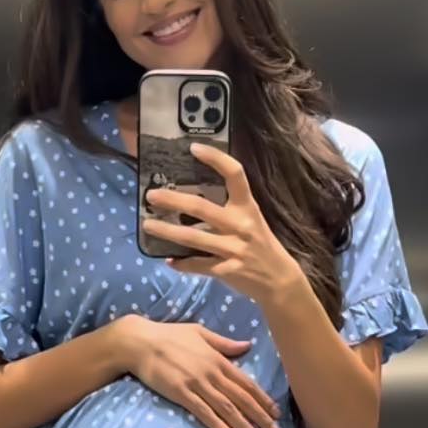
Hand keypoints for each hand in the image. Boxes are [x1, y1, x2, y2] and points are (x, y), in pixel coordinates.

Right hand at [116, 317, 281, 427]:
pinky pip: (202, 412)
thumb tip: (247, 345)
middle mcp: (212, 373)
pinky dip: (217, 424)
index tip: (277, 413)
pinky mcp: (180, 393)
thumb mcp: (200, 332)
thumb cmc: (169, 335)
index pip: (247, 383)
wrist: (140, 341)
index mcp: (218, 359)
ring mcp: (196, 384)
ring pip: (226, 408)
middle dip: (260, 417)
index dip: (263, 399)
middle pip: (241, 399)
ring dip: (243, 426)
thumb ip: (224, 343)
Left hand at [141, 144, 303, 307]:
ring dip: (167, 231)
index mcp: (248, 207)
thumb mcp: (252, 221)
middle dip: (173, 201)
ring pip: (192, 238)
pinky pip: (197, 265)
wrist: (280, 280)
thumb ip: (229, 210)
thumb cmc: (262, 245)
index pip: (234, 174)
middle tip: (151, 195)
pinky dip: (181, 263)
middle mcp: (240, 225)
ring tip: (148, 225)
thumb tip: (192, 201)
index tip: (194, 148)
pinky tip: (168, 260)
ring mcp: (233, 249)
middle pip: (201, 208)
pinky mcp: (226, 271)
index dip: (215, 159)